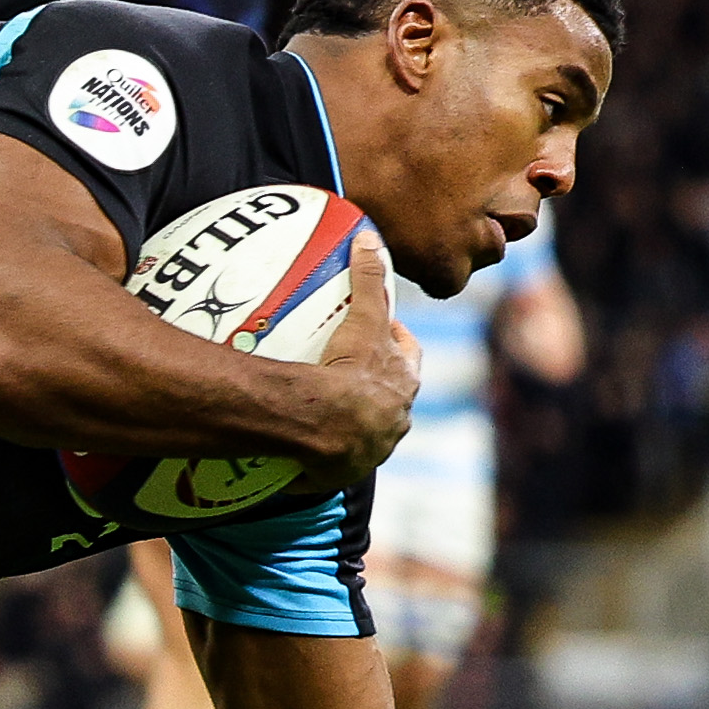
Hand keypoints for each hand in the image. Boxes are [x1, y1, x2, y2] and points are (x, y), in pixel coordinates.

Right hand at [300, 228, 418, 489]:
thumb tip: (369, 236)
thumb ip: (368, 279)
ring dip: (350, 422)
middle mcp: (393, 420)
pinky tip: (300, 447)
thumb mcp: (363, 321)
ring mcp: (370, 449)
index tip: (382, 332)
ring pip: (366, 431)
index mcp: (402, 385)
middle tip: (347, 370)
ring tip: (321, 411)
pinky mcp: (341, 472)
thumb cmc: (350, 374)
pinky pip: (331, 461)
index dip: (397, 344)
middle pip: (390, 396)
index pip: (408, 359)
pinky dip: (321, 455)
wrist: (326, 428)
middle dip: (376, 385)